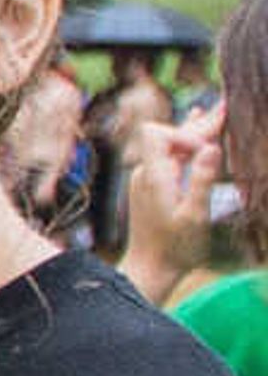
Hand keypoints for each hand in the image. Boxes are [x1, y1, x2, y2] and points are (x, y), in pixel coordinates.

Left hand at [122, 107, 223, 297]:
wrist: (151, 271)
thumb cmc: (175, 248)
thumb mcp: (195, 215)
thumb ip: (203, 180)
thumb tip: (212, 147)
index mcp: (154, 176)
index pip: (158, 134)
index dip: (185, 133)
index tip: (210, 149)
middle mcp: (146, 173)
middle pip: (170, 136)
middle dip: (200, 124)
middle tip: (230, 104)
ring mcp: (148, 179)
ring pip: (172, 145)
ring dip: (196, 131)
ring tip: (221, 110)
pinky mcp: (153, 186)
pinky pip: (171, 155)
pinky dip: (187, 142)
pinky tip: (198, 125)